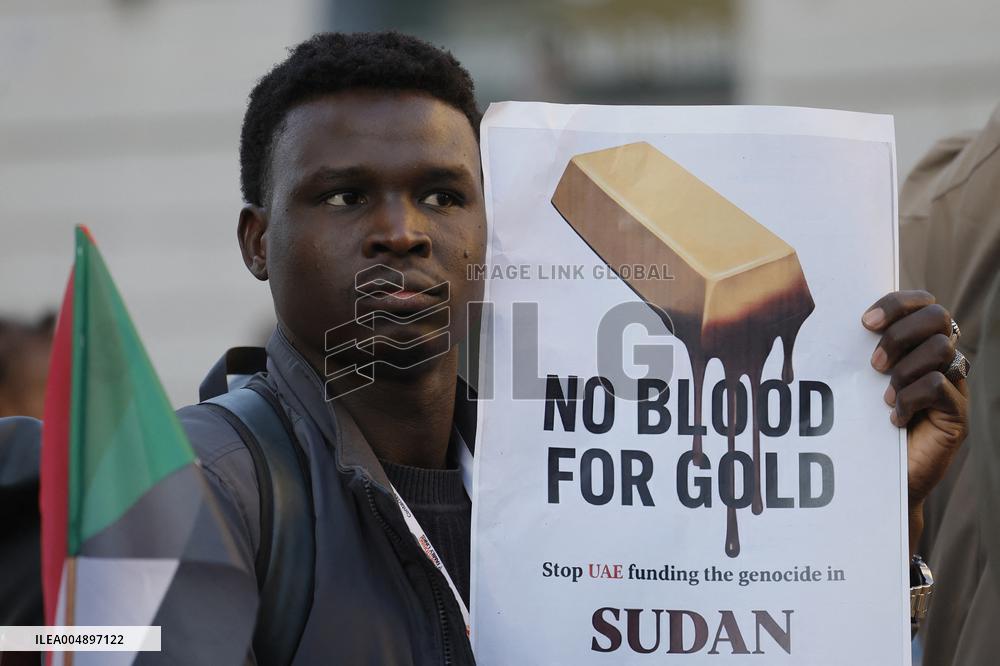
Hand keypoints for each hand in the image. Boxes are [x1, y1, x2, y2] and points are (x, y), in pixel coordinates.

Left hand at [862, 290, 968, 554]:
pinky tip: (894, 417)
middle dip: (900, 334)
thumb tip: (827, 322)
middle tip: (873, 363)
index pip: (923, 302)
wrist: (879, 480)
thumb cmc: (862, 425)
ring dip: (904, 368)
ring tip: (883, 394)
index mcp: (918, 344)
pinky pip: (938, 386)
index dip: (897, 303)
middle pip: (939, 317)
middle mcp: (941, 359)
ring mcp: (954, 385)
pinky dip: (910, 398)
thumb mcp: (856, 383)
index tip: (864, 321)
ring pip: (942, 348)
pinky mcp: (956, 413)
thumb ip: (855, 353)